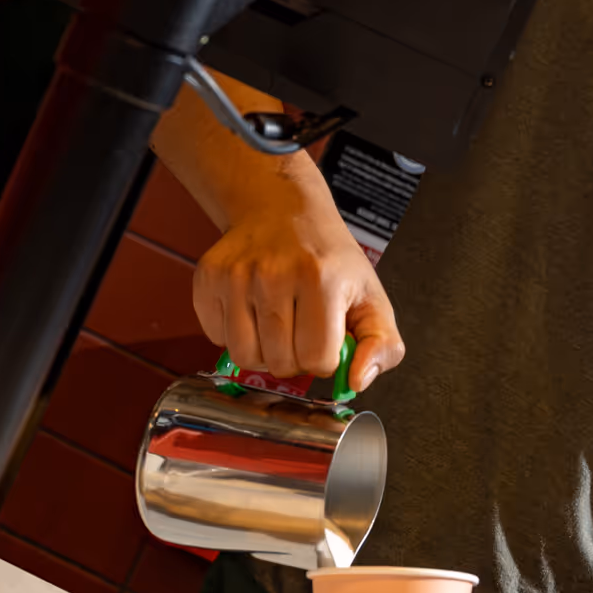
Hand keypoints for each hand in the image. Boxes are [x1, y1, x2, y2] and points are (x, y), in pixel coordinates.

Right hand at [192, 194, 404, 386]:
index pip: (317, 360)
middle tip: (301, 330)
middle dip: (294, 358)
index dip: (324, 358)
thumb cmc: (329, 259)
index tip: (326, 337)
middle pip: (279, 363)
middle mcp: (275, 274)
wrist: (283, 210)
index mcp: (322, 280)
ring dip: (263, 352)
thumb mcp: (372, 298)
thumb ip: (383, 346)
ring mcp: (237, 275)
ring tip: (277, 324)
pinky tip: (251, 310)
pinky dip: (234, 335)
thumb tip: (356, 382)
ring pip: (244, 356)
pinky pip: (216, 337)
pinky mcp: (209, 277)